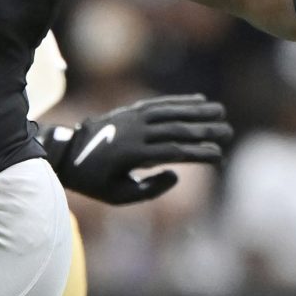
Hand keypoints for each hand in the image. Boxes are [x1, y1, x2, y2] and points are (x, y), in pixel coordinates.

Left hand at [42, 95, 231, 204]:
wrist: (66, 153)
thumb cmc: (94, 181)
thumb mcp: (119, 196)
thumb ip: (150, 189)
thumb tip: (176, 174)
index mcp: (132, 155)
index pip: (173, 152)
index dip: (197, 153)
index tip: (218, 156)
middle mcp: (135, 132)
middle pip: (176, 129)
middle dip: (204, 130)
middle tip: (228, 131)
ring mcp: (133, 119)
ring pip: (170, 112)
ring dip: (197, 110)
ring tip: (221, 111)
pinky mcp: (132, 111)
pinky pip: (160, 104)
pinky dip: (180, 101)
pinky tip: (198, 99)